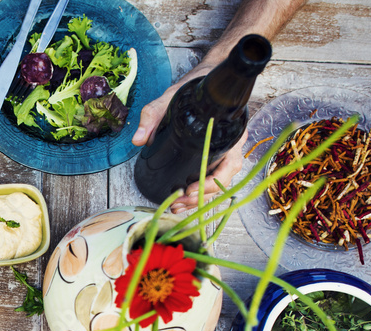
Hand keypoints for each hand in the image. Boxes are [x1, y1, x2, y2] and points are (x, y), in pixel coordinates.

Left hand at [131, 63, 246, 213]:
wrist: (202, 82)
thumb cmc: (191, 89)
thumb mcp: (169, 98)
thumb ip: (152, 115)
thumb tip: (138, 139)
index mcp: (229, 132)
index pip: (228, 165)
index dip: (210, 182)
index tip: (191, 189)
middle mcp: (232, 146)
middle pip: (223, 180)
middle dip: (201, 196)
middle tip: (179, 203)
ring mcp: (225, 153)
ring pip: (219, 184)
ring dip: (199, 199)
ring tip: (177, 207)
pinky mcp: (215, 157)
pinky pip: (212, 179)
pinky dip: (198, 193)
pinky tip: (182, 201)